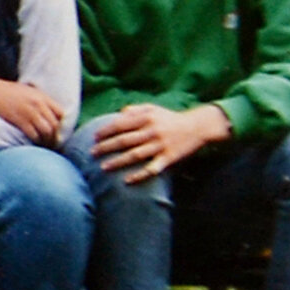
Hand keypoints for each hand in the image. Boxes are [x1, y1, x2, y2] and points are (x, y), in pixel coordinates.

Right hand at [0, 77, 65, 143]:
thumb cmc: (10, 91)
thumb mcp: (29, 90)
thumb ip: (41, 99)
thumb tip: (51, 112)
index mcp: (42, 97)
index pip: (61, 113)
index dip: (62, 123)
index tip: (59, 129)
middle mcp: (39, 105)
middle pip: (55, 124)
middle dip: (56, 135)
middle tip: (54, 142)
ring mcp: (30, 113)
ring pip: (47, 131)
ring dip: (48, 140)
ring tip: (46, 144)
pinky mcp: (20, 121)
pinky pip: (34, 134)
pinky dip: (37, 140)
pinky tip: (35, 142)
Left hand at [90, 102, 230, 184]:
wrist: (198, 127)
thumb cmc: (171, 118)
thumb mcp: (153, 108)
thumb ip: (135, 110)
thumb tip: (118, 114)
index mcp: (146, 118)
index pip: (120, 124)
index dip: (106, 131)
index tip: (94, 137)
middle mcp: (152, 131)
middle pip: (124, 140)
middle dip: (106, 147)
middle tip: (91, 153)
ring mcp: (160, 146)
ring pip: (134, 155)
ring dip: (117, 161)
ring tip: (103, 167)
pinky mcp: (169, 158)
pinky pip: (151, 168)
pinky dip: (139, 175)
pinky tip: (127, 180)